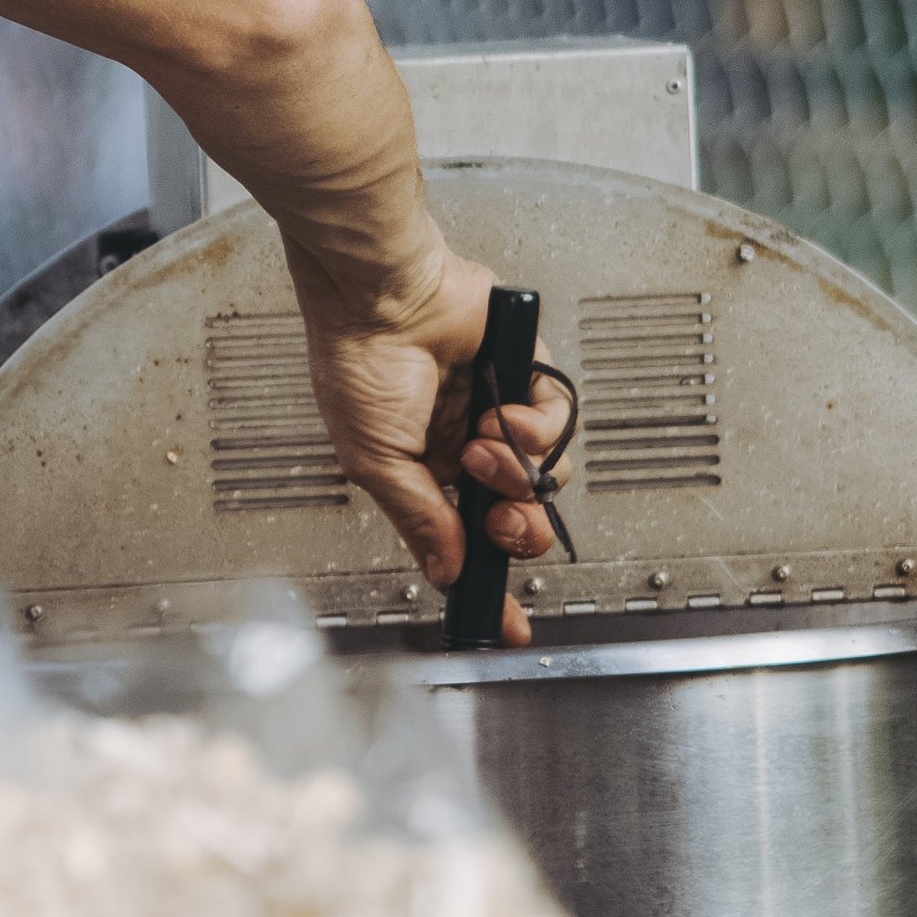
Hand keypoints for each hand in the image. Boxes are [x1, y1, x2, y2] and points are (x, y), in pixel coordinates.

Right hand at [290, 246, 573, 645]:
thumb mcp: (374, 459)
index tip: (506, 623)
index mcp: (422, 472)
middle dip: (516, 528)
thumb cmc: (358, 360)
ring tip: (484, 445)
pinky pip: (558, 420)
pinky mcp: (527, 373)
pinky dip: (535, 425)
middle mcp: (464, 446)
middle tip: (503, 521)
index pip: (462, 543)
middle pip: (517, 515)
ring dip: (517, 468)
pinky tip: (502, 411)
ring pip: (544, 473)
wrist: (382, 293)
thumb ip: (417, 518)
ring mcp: (497, 412)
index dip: (486, 584)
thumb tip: (445, 570)